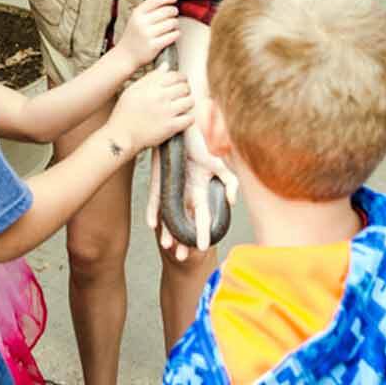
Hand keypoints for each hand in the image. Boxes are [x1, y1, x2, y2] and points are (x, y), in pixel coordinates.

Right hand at [106, 64, 192, 152]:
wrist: (120, 136)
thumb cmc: (124, 113)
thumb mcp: (133, 90)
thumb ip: (151, 77)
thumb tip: (166, 66)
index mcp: (151, 87)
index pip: (175, 76)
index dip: (181, 78)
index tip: (180, 82)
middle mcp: (160, 97)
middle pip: (185, 87)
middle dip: (185, 90)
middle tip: (181, 95)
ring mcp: (166, 112)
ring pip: (190, 101)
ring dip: (188, 103)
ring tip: (182, 107)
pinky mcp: (171, 127)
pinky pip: (190, 118)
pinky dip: (188, 118)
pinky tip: (182, 119)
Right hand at [113, 0, 179, 68]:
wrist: (125, 55)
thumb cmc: (134, 35)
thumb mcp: (136, 18)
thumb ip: (149, 9)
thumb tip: (168, 0)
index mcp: (137, 13)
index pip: (156, 0)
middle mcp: (141, 23)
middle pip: (167, 11)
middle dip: (174, 11)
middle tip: (174, 13)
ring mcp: (147, 35)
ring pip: (171, 23)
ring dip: (175, 23)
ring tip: (172, 25)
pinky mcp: (154, 46)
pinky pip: (172, 36)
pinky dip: (176, 34)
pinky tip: (173, 34)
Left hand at [146, 123, 239, 256]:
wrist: (184, 129)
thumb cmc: (201, 146)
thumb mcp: (219, 165)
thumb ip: (230, 182)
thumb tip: (233, 202)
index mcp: (200, 192)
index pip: (202, 217)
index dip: (202, 233)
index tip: (202, 248)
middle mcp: (185, 193)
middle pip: (184, 221)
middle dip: (183, 239)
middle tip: (181, 256)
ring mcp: (172, 188)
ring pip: (169, 215)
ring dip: (168, 230)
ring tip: (166, 246)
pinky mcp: (159, 180)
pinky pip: (155, 199)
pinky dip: (154, 211)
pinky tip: (152, 224)